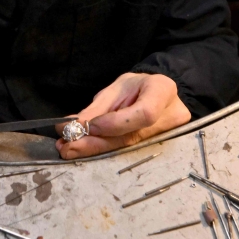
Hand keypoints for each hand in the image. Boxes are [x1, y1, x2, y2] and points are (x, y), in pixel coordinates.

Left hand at [56, 72, 190, 158]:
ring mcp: (167, 135)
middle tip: (68, 147)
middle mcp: (170, 117)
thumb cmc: (138, 86)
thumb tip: (69, 126)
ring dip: (94, 150)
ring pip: (126, 148)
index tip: (90, 126)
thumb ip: (97, 109)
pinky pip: (127, 152)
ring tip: (69, 149)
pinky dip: (102, 151)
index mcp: (163, 91)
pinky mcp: (157, 148)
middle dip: (96, 143)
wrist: (158, 93)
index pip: (144, 113)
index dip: (116, 123)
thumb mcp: (118, 88)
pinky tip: (82, 151)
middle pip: (132, 137)